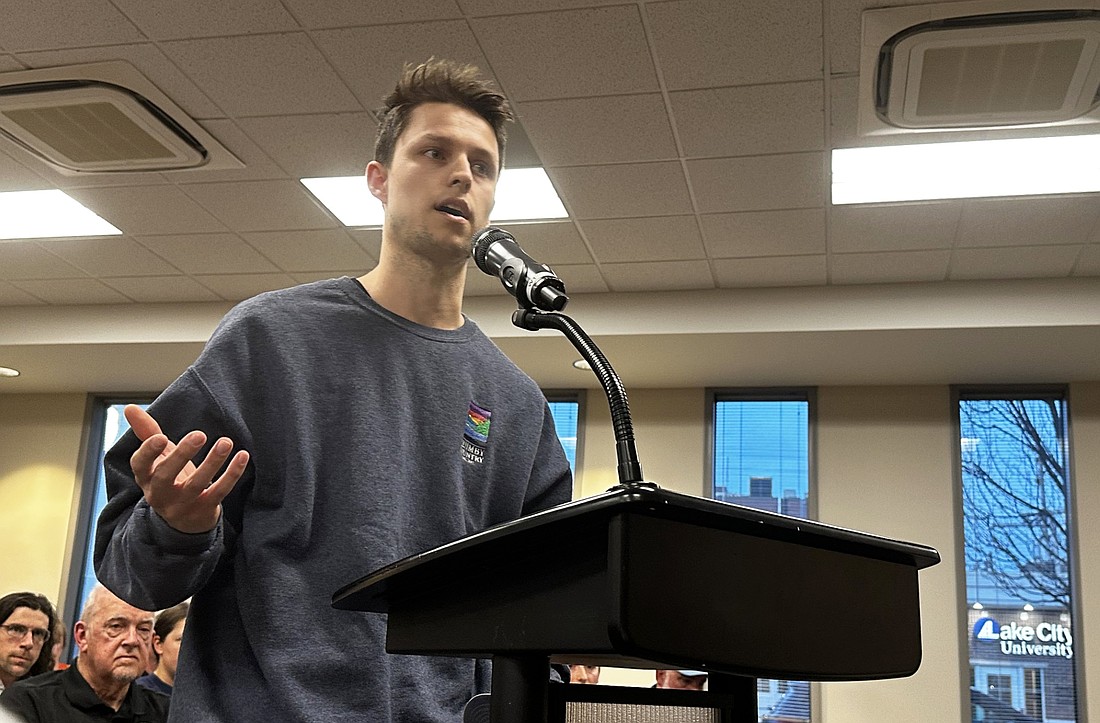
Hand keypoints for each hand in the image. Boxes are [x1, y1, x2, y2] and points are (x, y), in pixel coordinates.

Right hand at [125, 404, 248, 533]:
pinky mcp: (205, 509)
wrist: (185, 521)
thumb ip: (146, 432)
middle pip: (165, 476)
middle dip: (181, 455)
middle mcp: (161, 493)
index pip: (140, 465)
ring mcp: (183, 504)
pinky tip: (242, 456)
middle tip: (199, 434)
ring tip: (225, 442)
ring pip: (196, 484)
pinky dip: (231, 474)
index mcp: (146, 477)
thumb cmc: (169, 478)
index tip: (160, 437)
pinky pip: (219, 492)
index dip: (148, 452)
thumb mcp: (156, 458)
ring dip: (212, 462)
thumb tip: (129, 407)